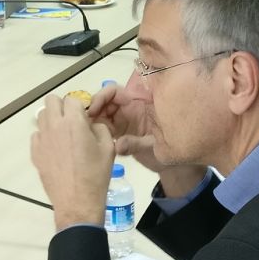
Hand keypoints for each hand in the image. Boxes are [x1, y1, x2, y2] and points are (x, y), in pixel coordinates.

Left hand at [30, 95, 114, 229]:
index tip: (84, 119)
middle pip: (51, 101)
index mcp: (74, 122)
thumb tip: (90, 124)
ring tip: (62, 134)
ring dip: (52, 119)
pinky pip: (36, 134)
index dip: (80, 107)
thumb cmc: (96, 175)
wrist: (77, 201)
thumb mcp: (108, 148)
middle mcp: (55, 125)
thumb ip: (99, 128)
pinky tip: (54, 149)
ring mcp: (42, 139)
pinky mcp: (35, 152)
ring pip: (41, 115)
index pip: (72, 99)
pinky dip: (44, 136)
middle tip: (71, 121)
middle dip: (62, 107)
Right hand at [87, 83, 205, 196]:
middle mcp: (130, 108)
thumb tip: (118, 145)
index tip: (94, 109)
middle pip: (106, 99)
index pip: (117, 91)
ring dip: (95, 119)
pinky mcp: (119, 130)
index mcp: (140, 104)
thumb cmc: (167, 156)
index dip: (103, 96)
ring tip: (91, 132)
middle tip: (87, 123)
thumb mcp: (154, 148)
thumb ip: (136, 144)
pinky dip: (97, 129)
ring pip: (103, 111)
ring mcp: (124, 119)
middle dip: (95, 108)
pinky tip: (95, 139)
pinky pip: (104, 124)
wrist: (171, 168)